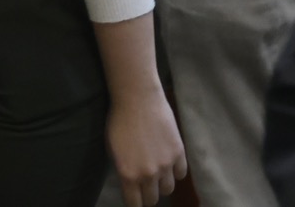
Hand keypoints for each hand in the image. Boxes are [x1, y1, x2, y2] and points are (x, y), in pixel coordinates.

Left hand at [106, 87, 186, 205]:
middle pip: (152, 199)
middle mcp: (148, 174)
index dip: (135, 204)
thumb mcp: (113, 149)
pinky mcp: (179, 153)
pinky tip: (169, 165)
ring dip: (162, 184)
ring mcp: (166, 165)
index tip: (135, 201)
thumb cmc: (119, 121)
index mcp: (128, 175)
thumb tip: (130, 184)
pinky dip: (175, 172)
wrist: (137, 99)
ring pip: (168, 188)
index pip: (135, 204)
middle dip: (148, 195)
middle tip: (145, 188)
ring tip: (157, 174)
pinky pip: (181, 174)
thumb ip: (124, 170)